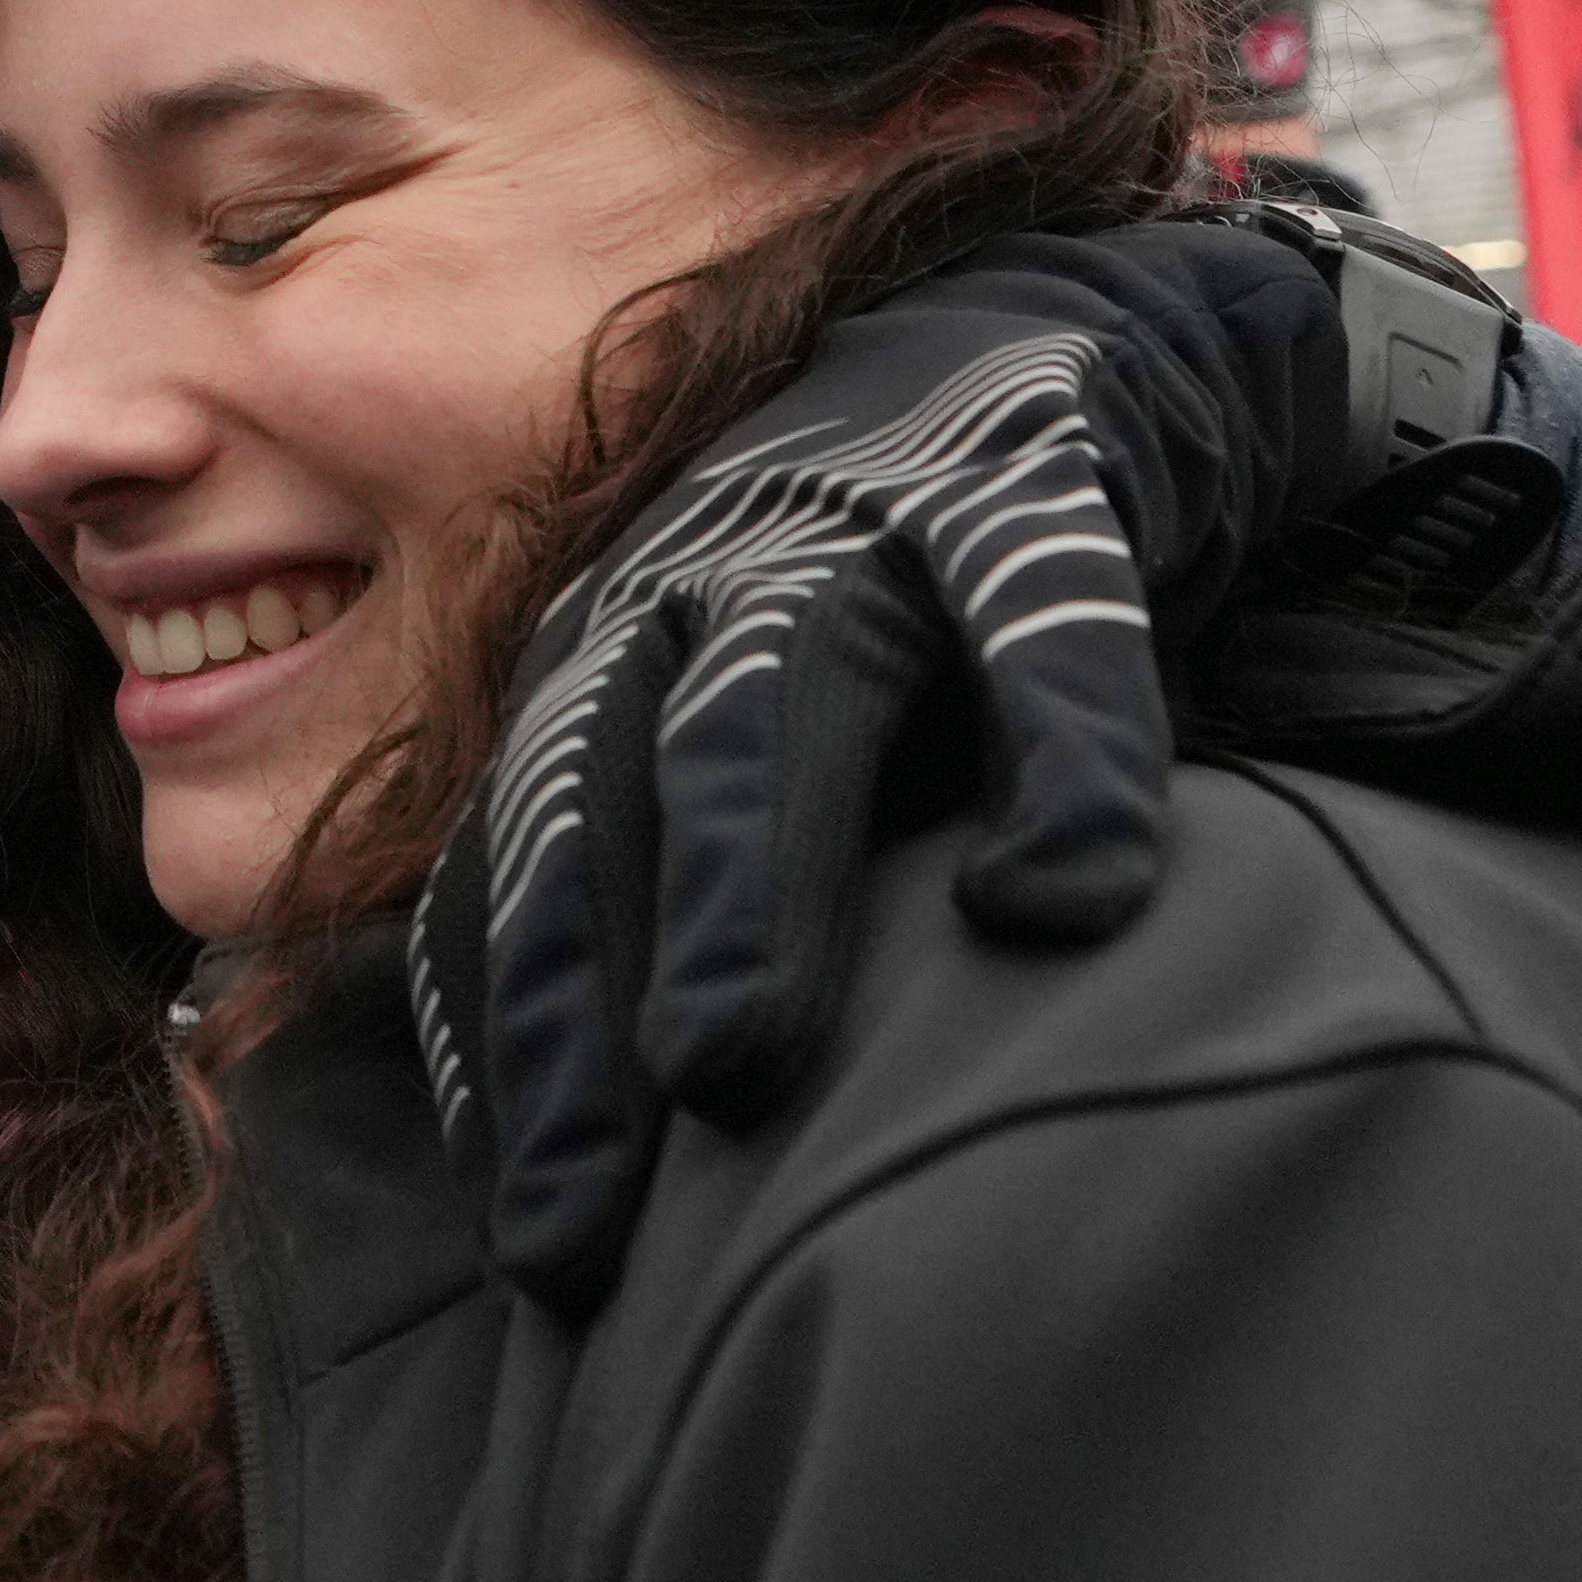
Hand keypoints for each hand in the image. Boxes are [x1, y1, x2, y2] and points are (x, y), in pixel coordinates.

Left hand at [409, 214, 1492, 1303]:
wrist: (1076, 334)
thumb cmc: (897, 596)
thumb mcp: (758, 716)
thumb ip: (678, 879)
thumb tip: (611, 1141)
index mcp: (613, 645)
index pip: (524, 858)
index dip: (505, 1043)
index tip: (524, 1246)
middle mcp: (700, 574)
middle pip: (606, 792)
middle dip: (572, 1000)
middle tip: (570, 1216)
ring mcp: (858, 515)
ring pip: (774, 700)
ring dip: (744, 881)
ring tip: (730, 1064)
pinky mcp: (1036, 478)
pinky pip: (1044, 621)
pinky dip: (1059, 752)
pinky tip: (1061, 897)